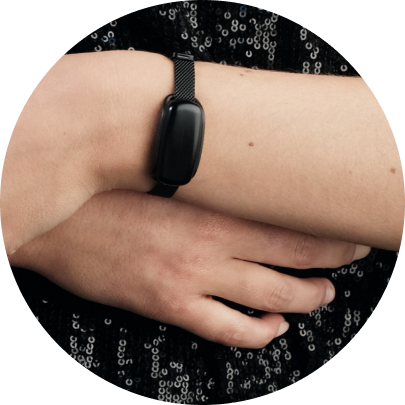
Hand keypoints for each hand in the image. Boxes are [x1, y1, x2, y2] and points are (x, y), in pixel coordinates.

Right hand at [10, 190, 369, 348]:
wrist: (61, 215)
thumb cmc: (111, 188)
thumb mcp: (165, 172)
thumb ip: (208, 178)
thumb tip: (240, 176)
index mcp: (212, 204)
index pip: (290, 214)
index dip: (327, 223)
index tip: (347, 223)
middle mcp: (211, 241)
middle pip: (295, 255)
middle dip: (333, 258)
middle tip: (352, 252)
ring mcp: (192, 276)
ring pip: (271, 296)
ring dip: (306, 298)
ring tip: (323, 294)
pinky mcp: (168, 303)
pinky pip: (228, 328)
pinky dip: (258, 334)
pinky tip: (271, 329)